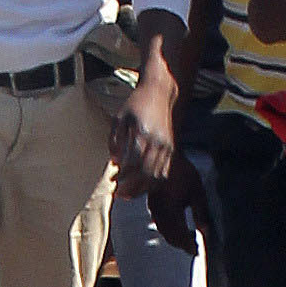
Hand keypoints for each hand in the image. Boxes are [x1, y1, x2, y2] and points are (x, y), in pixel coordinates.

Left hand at [112, 68, 176, 191]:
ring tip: (128, 194)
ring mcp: (167, 147)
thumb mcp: (120, 117)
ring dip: (142, 189)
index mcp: (143, 133)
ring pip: (157, 177)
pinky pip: (165, 173)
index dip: (123, 175)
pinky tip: (142, 187)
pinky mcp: (172, 150)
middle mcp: (158, 143)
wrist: (160, 93)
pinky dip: (153, 184)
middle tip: (118, 193)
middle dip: (131, 187)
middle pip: (146, 174)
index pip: (133, 163)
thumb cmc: (136, 104)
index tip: (113, 180)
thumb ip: (115, 139)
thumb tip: (115, 161)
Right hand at [147, 150, 206, 253]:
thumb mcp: (197, 192)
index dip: (188, 245)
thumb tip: (204, 230)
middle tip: (192, 247)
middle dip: (182, 244)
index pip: (180, 235)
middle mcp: (161, 212)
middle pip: (171, 236)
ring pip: (163, 230)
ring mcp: (154, 209)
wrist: (165, 158)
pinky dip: (167, 230)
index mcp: (172, 210)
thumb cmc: (182, 173)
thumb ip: (200, 212)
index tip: (196, 250)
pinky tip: (174, 228)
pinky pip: (158, 223)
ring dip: (174, 238)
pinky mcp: (152, 204)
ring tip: (186, 239)